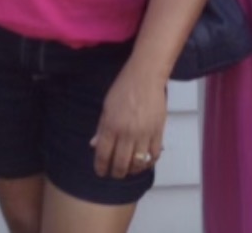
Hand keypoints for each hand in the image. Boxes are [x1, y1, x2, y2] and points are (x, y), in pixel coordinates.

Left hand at [90, 63, 166, 178]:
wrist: (145, 77)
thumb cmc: (123, 88)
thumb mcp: (106, 106)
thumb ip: (101, 127)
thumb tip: (93, 145)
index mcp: (111, 125)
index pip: (103, 154)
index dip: (100, 166)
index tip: (100, 172)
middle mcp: (127, 132)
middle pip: (121, 163)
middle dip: (116, 173)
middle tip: (114, 174)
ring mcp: (144, 134)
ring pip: (138, 163)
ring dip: (132, 170)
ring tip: (128, 169)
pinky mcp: (158, 132)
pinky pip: (154, 155)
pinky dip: (149, 162)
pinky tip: (144, 162)